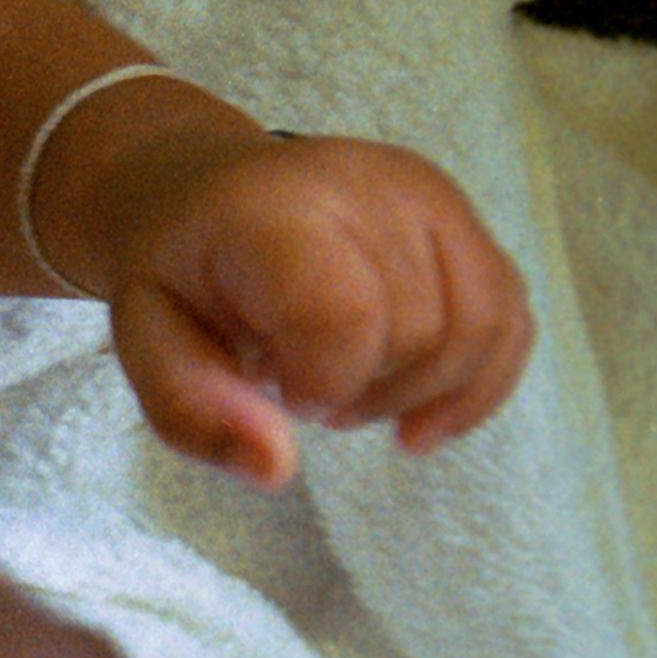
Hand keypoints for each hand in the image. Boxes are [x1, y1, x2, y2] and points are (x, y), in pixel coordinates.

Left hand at [80, 128, 532, 486]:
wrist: (200, 194)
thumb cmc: (175, 275)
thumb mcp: (145, 345)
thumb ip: (194, 412)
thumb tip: (276, 471)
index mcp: (272, 211)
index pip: (346, 315)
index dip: (324, 382)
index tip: (280, 390)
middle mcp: (365, 186)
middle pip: (421, 332)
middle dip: (368, 392)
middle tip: (302, 392)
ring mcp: (427, 195)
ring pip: (483, 328)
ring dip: (425, 392)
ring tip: (352, 391)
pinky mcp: (465, 217)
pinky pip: (511, 317)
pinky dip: (476, 383)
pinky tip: (421, 414)